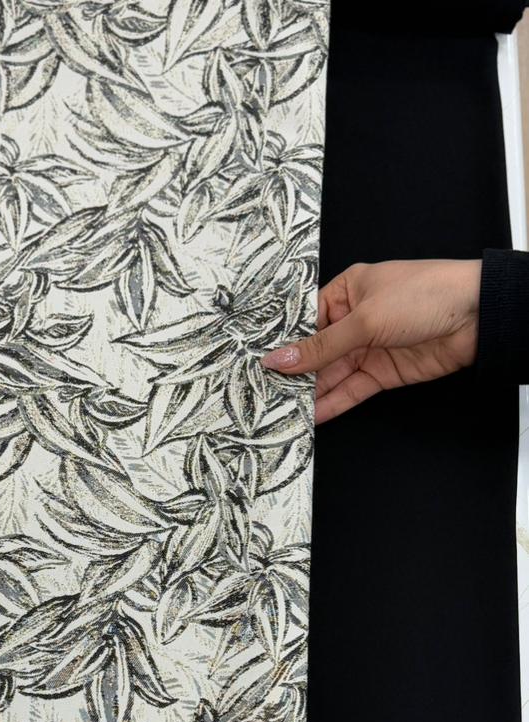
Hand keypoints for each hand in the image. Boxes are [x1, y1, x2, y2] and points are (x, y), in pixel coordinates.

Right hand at [261, 259, 481, 422]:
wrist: (478, 316)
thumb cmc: (423, 295)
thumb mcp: (365, 318)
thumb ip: (320, 347)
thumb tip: (277, 360)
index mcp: (347, 292)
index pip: (306, 320)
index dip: (283, 343)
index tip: (257, 364)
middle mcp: (354, 320)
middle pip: (316, 351)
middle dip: (293, 374)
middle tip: (262, 395)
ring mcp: (368, 348)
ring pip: (331, 374)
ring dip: (309, 393)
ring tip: (279, 411)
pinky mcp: (383, 373)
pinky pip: (351, 390)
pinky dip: (332, 403)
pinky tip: (311, 416)